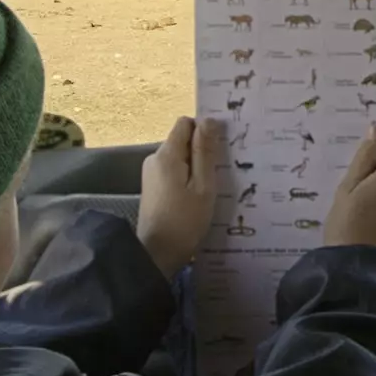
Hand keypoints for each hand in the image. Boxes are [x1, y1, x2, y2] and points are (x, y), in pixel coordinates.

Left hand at [138, 116, 222, 279]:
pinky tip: (200, 196)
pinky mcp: (153, 188)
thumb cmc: (184, 221)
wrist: (157, 255)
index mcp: (166, 155)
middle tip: (224, 170)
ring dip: (197, 167)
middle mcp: (154, 159)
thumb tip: (208, 120)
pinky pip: (174, 172)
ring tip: (215, 186)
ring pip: (180, 158)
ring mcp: (151, 174)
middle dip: (202, 150)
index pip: (185, 123)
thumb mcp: (203, 186)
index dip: (204, 130)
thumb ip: (205, 152)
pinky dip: (188, 178)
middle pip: (182, 141)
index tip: (222, 146)